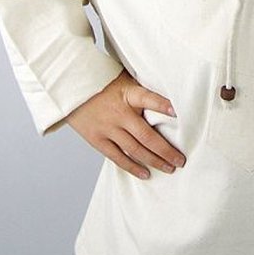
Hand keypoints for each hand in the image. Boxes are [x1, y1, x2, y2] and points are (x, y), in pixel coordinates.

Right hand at [66, 73, 185, 179]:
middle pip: (146, 135)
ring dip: (154, 161)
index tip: (177, 113)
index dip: (162, 105)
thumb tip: (169, 100)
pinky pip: (117, 157)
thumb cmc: (105, 83)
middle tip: (180, 160)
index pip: (148, 98)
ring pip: (134, 149)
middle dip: (165, 150)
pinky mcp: (97, 139)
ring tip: (169, 168)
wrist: (73, 88)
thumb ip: (143, 91)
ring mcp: (107, 128)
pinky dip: (132, 167)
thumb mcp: (125, 80)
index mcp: (127, 94)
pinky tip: (146, 174)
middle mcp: (118, 113)